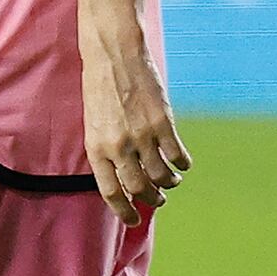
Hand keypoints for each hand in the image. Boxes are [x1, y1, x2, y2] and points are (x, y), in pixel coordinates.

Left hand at [82, 36, 189, 225]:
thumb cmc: (100, 89)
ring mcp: (142, 135)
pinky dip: (183, 164)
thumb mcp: (93, 125)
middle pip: (139, 188)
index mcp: (96, 148)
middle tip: (158, 198)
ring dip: (170, 183)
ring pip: (162, 176)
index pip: (111, 193)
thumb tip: (124, 179)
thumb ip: (106, 152)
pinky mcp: (163, 122)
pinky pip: (177, 155)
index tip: (132, 220)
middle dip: (151, 199)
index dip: (124, 211)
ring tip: (172, 181)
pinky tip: (182, 163)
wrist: (114, 55)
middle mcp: (119, 146)